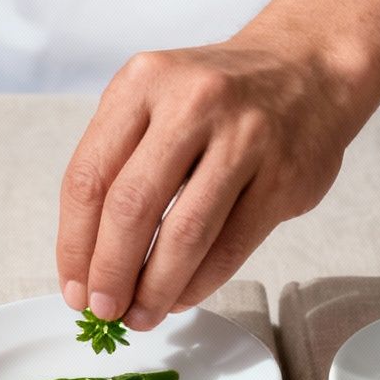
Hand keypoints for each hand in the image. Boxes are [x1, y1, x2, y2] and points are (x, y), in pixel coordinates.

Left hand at [53, 0, 379, 329]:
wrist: (308, 65)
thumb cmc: (217, 97)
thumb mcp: (154, 99)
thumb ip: (119, 162)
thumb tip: (89, 262)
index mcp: (142, 83)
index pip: (88, 177)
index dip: (74, 244)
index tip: (71, 286)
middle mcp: (191, 103)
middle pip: (130, 208)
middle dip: (110, 272)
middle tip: (103, 309)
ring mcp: (244, 138)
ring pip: (184, 234)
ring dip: (156, 288)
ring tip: (141, 315)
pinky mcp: (283, 176)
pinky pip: (231, 246)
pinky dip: (200, 282)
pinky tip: (182, 297)